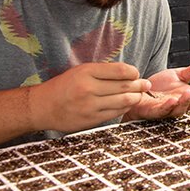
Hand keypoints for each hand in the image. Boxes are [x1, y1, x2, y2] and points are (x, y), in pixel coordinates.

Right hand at [30, 62, 149, 132]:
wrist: (43, 106)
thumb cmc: (66, 86)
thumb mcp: (81, 71)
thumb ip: (104, 71)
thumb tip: (132, 74)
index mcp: (86, 72)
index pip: (120, 70)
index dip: (134, 72)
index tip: (137, 73)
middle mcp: (88, 88)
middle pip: (125, 86)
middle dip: (140, 85)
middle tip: (147, 84)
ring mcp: (89, 106)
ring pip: (123, 101)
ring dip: (136, 98)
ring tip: (140, 95)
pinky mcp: (90, 120)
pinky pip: (115, 113)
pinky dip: (125, 108)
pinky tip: (128, 104)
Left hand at [122, 61, 189, 120]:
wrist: (138, 90)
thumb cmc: (159, 87)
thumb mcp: (178, 75)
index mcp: (186, 98)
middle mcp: (178, 106)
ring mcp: (166, 110)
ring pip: (178, 110)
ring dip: (184, 102)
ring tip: (188, 91)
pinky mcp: (152, 112)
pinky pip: (161, 111)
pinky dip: (167, 107)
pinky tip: (172, 100)